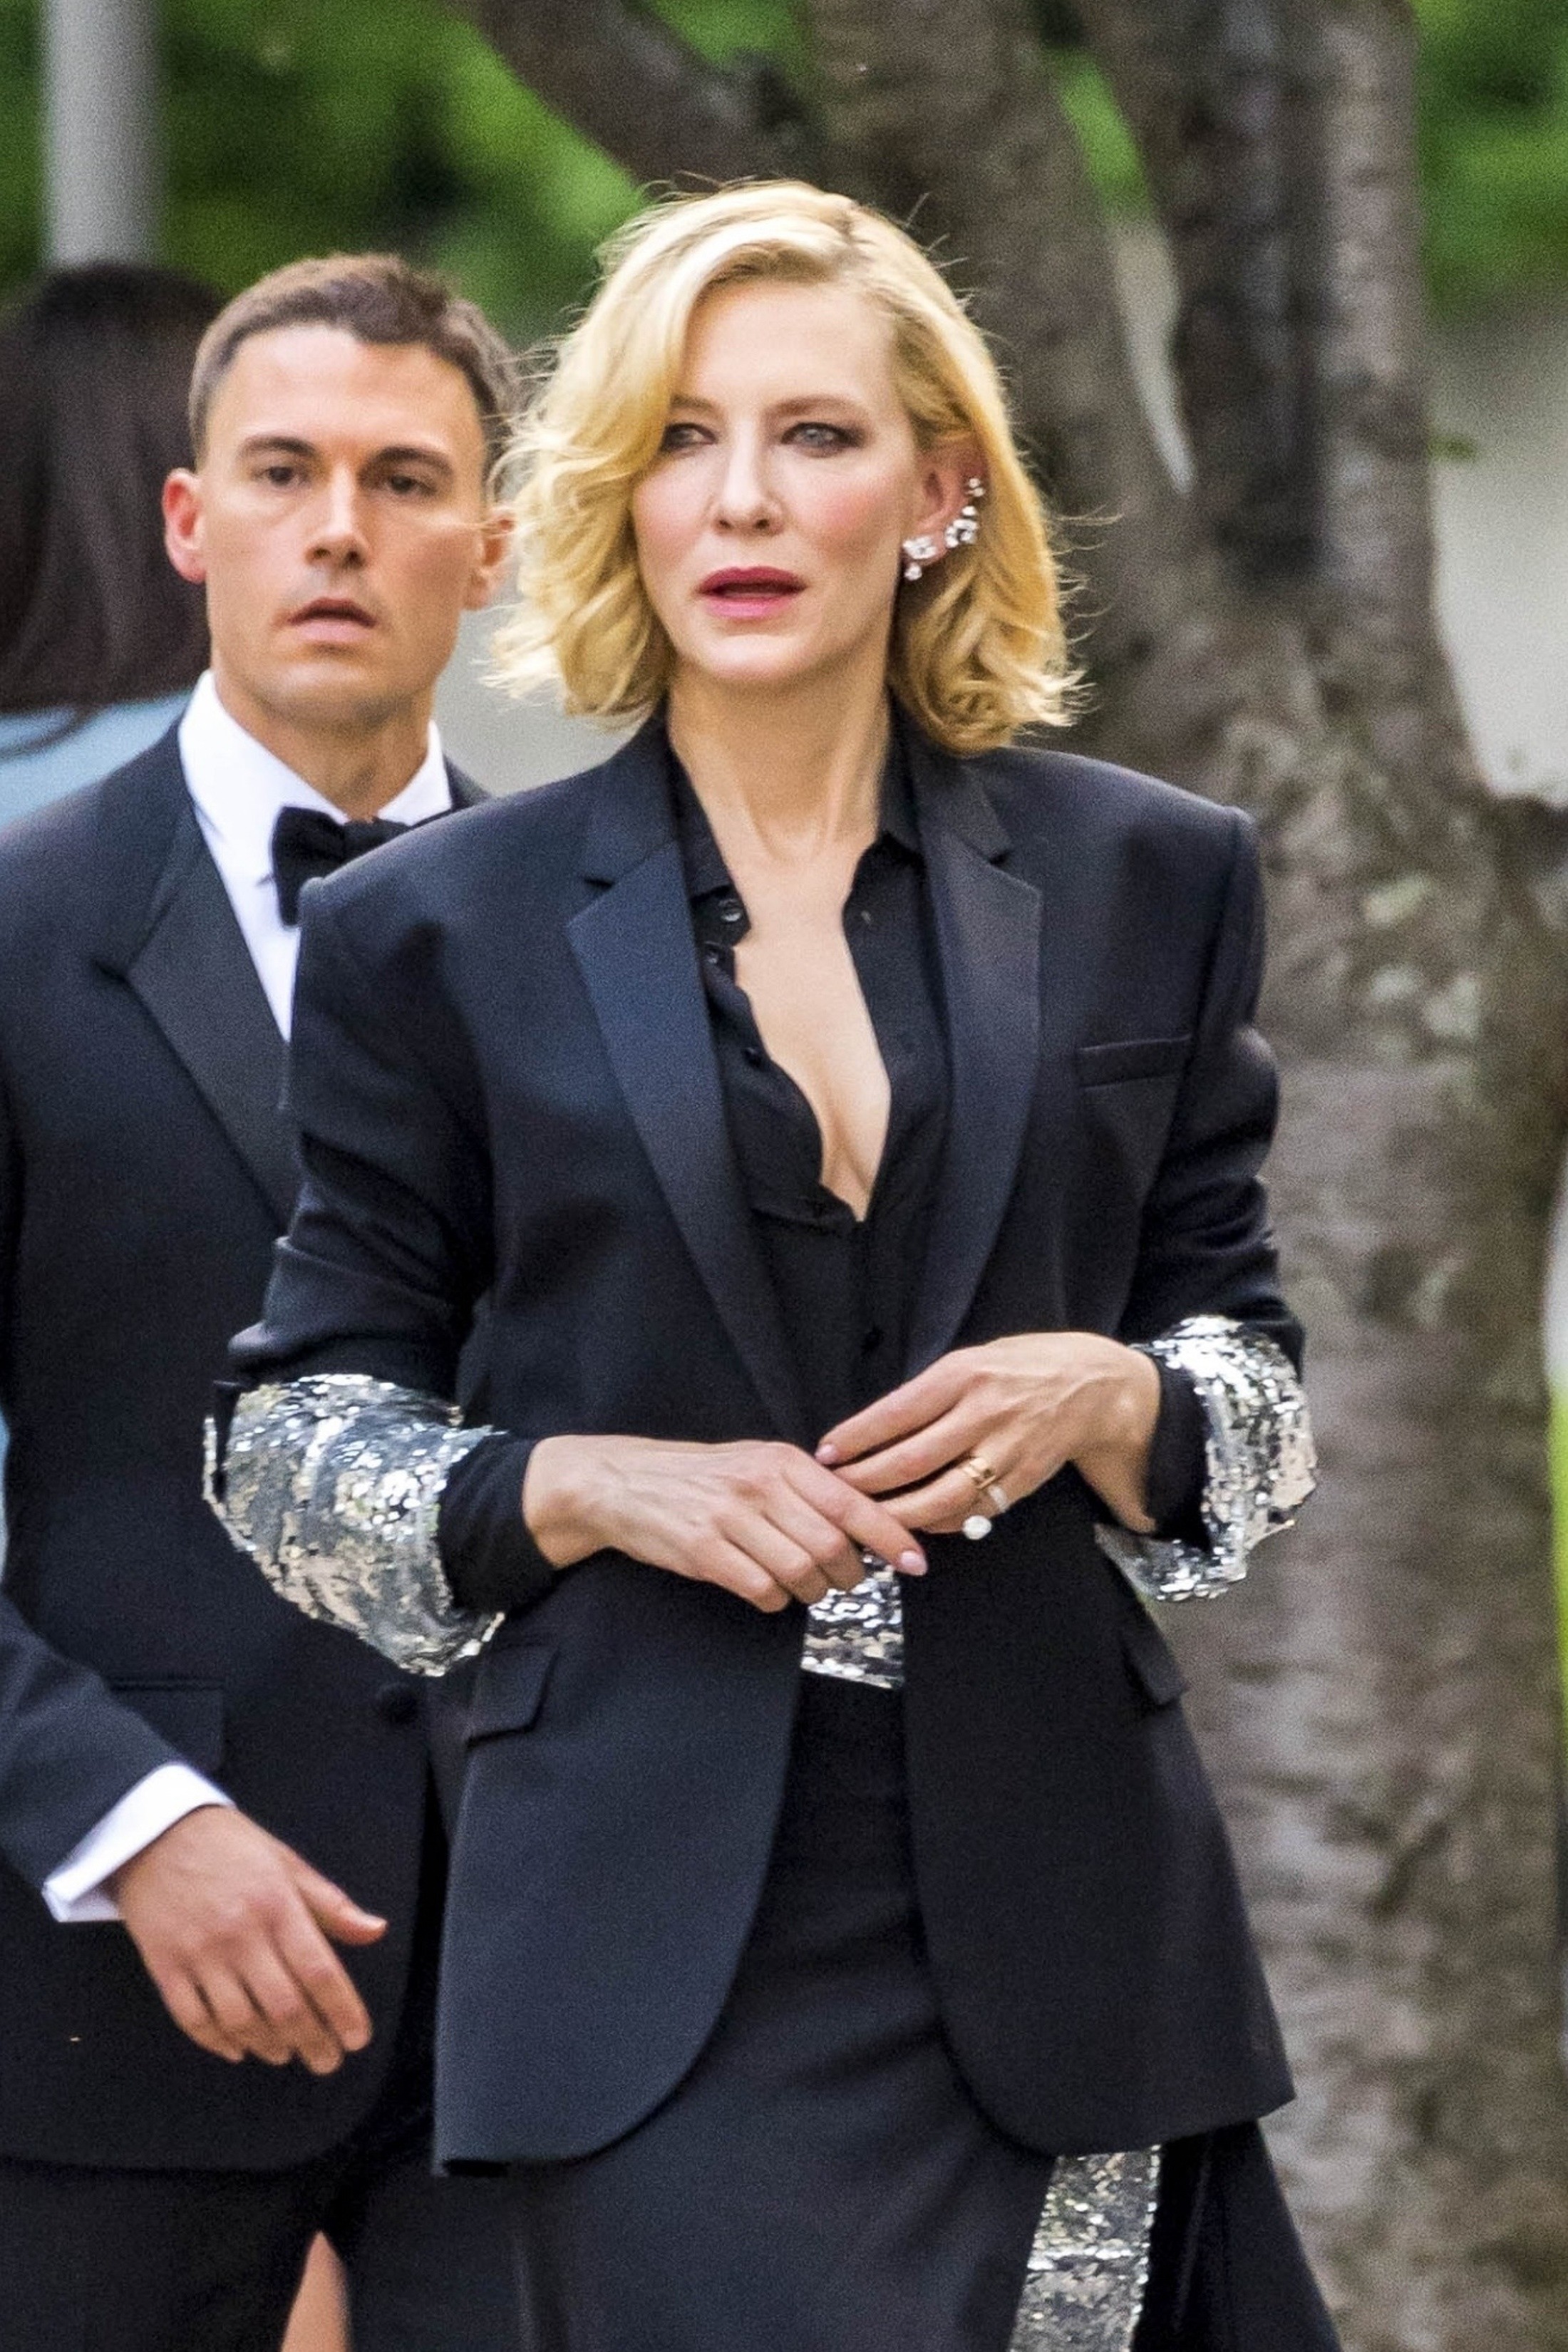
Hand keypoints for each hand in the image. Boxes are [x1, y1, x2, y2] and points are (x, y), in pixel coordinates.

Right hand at [109, 1805, 386, 2073]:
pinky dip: (217, 2042)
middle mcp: (241, 1933)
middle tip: (328, 2061)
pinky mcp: (165, 1966)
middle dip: (312, 2041)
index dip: (342, 2011)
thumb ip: (331, 1904)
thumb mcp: (287, 1862)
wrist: (156, 1832)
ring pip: (240, 2019)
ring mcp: (200, 1953)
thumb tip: (376, 1930)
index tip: (356, 2038)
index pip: (319, 1971)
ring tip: (287, 2053)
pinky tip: (238, 2049)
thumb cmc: (230, 1846)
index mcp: (277, 1905)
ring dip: (269, 2045)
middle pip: (284, 2005)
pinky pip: (193, 2018)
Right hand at [523, 1434, 925, 1611]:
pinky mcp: (704, 1552)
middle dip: (849, 1576)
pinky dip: (773, 1601)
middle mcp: (759, 1486)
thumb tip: (868, 1518)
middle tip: (843, 1581)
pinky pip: (762, 1592)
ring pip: (801, 1574)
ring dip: (812, 1592)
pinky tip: (764, 1589)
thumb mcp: (757, 1462)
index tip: (916, 1562)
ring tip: (802, 1585)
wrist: (623, 1482)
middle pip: (832, 1548)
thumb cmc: (701, 1476)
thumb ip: (808, 1487)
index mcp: (782, 1461)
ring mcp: (729, 1519)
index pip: (852, 1503)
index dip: (891, 1536)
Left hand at [816, 1333, 1161, 1534]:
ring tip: (867, 1517)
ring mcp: (1006, 1450)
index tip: (826, 1453)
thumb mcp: (973, 1359)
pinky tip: (914, 1522)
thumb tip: (875, 1429)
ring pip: (941, 1496)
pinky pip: (972, 1512)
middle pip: (912, 1459)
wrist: (1096, 1385)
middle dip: (865, 1481)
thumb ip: (930, 1392)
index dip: (856, 1438)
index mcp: (963, 1374)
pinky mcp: (1023, 1480)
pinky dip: (938, 1522)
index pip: (896, 1411)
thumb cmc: (1021, 1367)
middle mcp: (984, 1411)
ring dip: (898, 1512)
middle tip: (834, 1492)